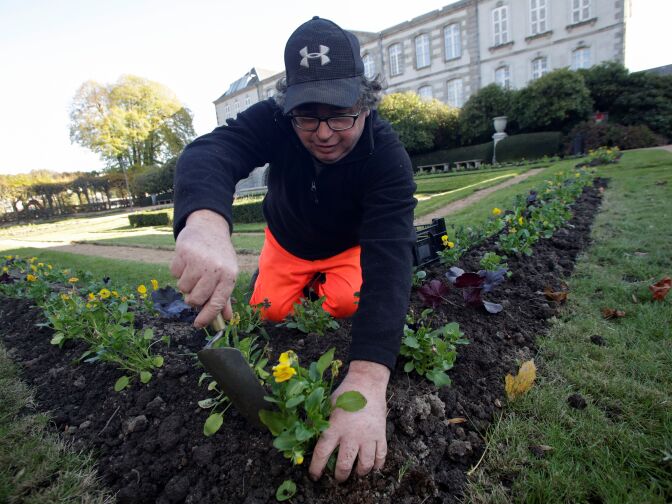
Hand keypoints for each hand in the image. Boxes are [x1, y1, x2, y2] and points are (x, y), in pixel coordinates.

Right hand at [170, 209, 237, 326]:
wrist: (209, 227)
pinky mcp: (184, 252)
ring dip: (185, 282)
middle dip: (192, 298)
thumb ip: (225, 297)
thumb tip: (225, 319)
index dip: (207, 317)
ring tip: (193, 270)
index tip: (198, 325)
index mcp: (229, 276)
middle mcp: (215, 269)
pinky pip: (174, 273)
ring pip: (183, 287)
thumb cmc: (219, 255)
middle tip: (195, 289)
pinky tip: (187, 260)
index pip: (217, 303)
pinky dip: (178, 270)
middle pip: (196, 299)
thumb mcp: (227, 273)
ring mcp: (199, 260)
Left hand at [309, 360, 389, 481]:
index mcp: (335, 427)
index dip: (316, 468)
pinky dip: (377, 464)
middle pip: (345, 465)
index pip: (322, 454)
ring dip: (360, 472)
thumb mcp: (327, 406)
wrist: (367, 382)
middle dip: (340, 476)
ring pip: (365, 464)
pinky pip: (381, 455)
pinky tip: (373, 467)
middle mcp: (351, 435)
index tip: (314, 476)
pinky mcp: (380, 434)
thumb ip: (320, 422)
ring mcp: (368, 436)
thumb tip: (306, 437)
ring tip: (356, 473)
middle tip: (338, 478)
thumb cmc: (344, 393)